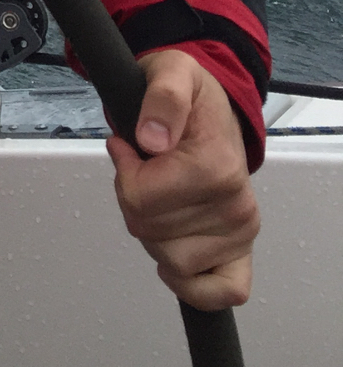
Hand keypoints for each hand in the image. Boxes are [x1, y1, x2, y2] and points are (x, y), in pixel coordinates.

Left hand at [106, 48, 259, 309]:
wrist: (214, 110)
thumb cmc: (190, 94)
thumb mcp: (170, 73)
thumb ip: (162, 99)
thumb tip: (151, 141)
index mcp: (217, 166)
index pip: (140, 199)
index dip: (124, 174)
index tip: (131, 148)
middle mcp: (237, 207)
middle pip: (149, 231)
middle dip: (134, 200)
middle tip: (147, 170)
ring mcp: (241, 234)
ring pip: (170, 261)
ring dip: (152, 231)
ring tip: (163, 196)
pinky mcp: (241, 253)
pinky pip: (220, 293)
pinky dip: (190, 284)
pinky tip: (174, 253)